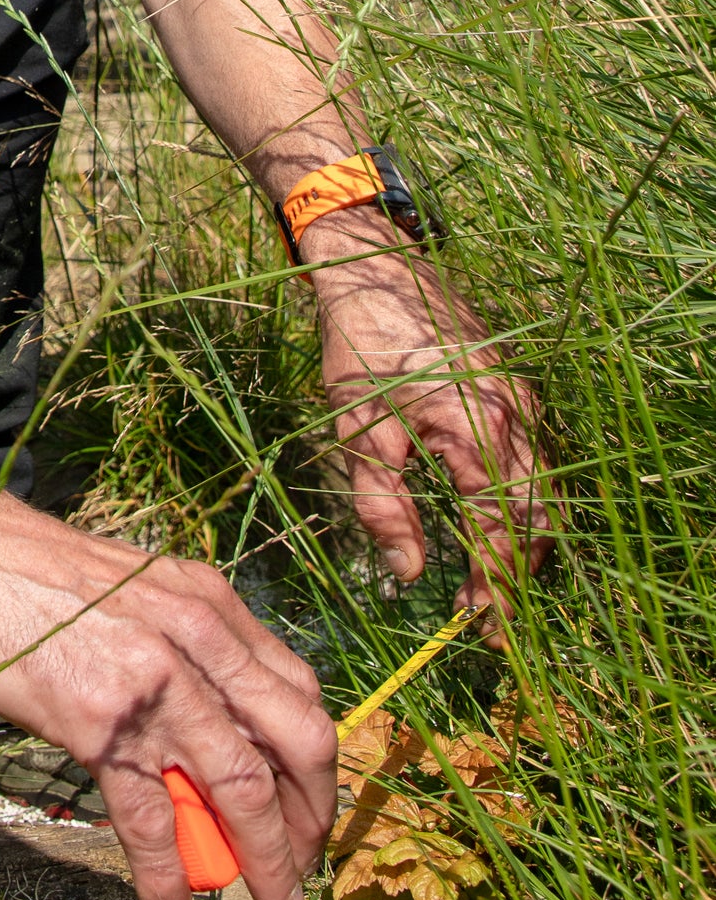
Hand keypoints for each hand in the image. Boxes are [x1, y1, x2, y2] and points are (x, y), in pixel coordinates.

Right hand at [0, 504, 338, 899]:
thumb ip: (185, 646)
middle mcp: (199, 639)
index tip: (309, 805)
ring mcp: (154, 682)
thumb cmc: (36, 572)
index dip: (315, 763)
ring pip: (241, 788)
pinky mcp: (100, 723)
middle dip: (313, 817)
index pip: (298, 693)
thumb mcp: (139, 591)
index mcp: (211, 605)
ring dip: (267, 860)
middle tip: (304, 865)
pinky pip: (152, 816)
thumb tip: (207, 721)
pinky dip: (169, 874)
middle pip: (296, 743)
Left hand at [306, 212, 549, 628]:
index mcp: (480, 430)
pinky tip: (486, 525)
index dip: (494, 588)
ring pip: (540, 494)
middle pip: (536, 520)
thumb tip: (409, 570)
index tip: (478, 631)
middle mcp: (516, 418)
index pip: (502, 532)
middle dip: (514, 576)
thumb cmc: (359, 346)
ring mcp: (522, 402)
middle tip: (482, 620)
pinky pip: (532, 463)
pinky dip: (518, 505)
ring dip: (519, 543)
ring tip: (482, 584)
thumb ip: (383, 506)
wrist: (374, 268)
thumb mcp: (357, 430)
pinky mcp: (514, 392)